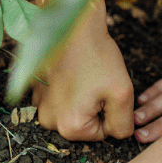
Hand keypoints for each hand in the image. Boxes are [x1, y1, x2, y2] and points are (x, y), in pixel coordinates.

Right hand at [33, 12, 133, 140]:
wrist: (73, 27)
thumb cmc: (98, 57)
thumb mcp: (122, 93)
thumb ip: (124, 124)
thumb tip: (121, 135)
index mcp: (71, 127)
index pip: (104, 133)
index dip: (112, 112)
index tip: (106, 90)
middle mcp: (49, 122)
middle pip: (86, 126)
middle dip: (96, 108)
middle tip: (97, 83)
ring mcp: (39, 107)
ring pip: (73, 113)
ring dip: (81, 100)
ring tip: (84, 77)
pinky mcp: (37, 93)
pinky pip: (60, 102)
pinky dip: (68, 91)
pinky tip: (72, 74)